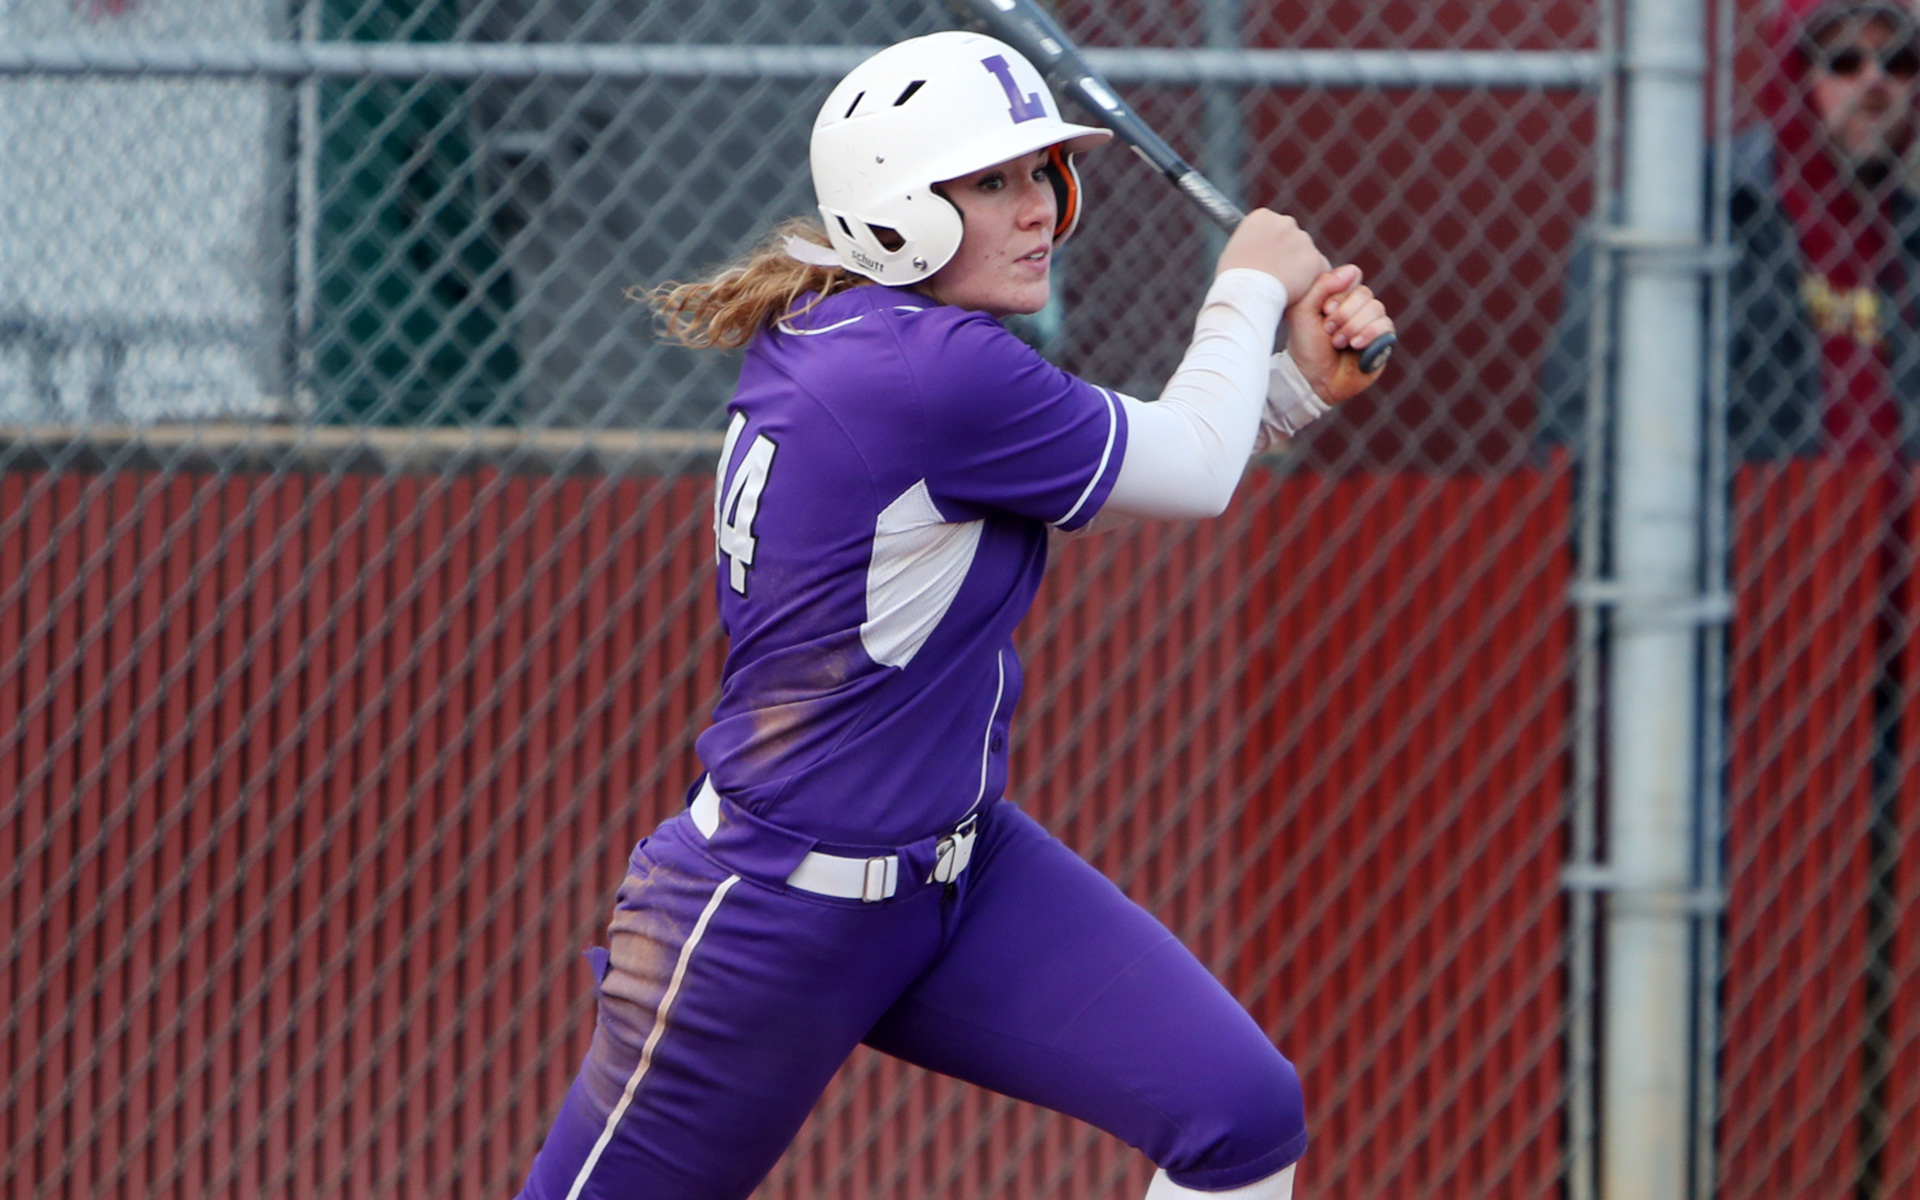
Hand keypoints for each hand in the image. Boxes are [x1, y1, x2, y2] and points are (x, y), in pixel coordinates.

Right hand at [1216, 209, 1329, 302]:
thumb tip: (1255, 247)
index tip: (1266, 262)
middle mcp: (1285, 222)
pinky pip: (1320, 269)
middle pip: (1293, 238)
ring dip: (1300, 268)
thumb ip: (1251, 242)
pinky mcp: (1315, 258)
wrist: (1246, 293)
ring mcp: (1303, 239)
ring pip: (1307, 255)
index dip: (1271, 248)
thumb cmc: (1233, 279)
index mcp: (1262, 216)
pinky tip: (1297, 292)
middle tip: (1276, 276)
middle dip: (1288, 255)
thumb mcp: (1233, 250)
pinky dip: (1312, 281)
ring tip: (1282, 287)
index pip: (1274, 228)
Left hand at [1286, 264, 1393, 405]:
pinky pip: (1386, 326)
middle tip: (1328, 329)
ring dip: (1354, 326)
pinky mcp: (1383, 341)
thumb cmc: (1305, 344)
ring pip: (1376, 309)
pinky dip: (1369, 334)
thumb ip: (1321, 285)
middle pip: (1365, 293)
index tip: (1324, 309)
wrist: (1311, 377)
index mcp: (1340, 296)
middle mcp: (1358, 307)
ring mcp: (1372, 323)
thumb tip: (1352, 271)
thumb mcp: (1303, 311)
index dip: (1341, 292)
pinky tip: (1355, 346)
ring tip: (1338, 342)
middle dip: (1344, 313)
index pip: (1353, 276)